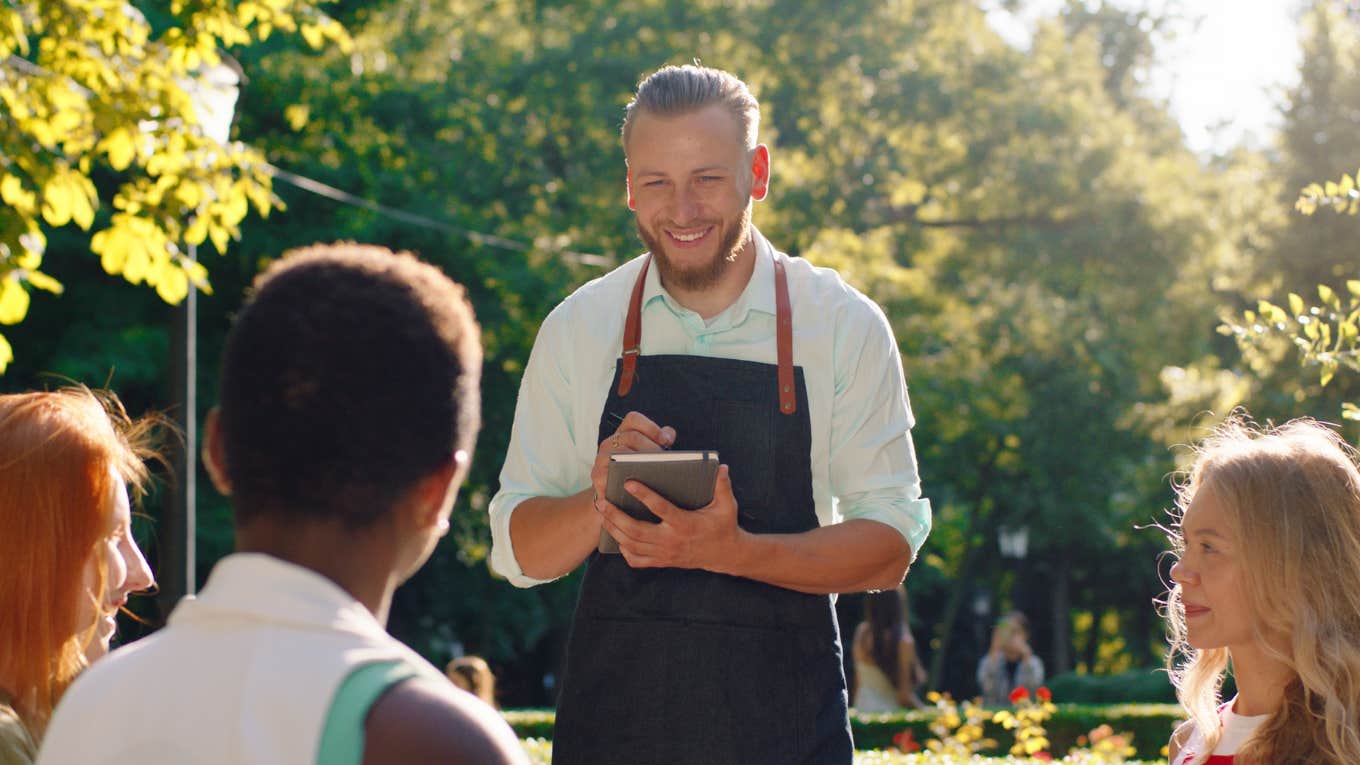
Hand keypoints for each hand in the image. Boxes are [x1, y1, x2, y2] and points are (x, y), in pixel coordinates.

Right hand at [590, 411, 675, 511]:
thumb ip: (660, 440)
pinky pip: (610, 476)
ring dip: (640, 463)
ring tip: (655, 472)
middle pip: (632, 437)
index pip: (634, 419)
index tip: (665, 441)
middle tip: (664, 461)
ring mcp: (601, 459)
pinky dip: (625, 482)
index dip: (651, 427)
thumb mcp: (646, 452)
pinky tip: (639, 487)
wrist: (612, 493)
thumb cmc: (635, 470)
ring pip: (621, 455)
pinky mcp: (597, 477)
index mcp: (622, 433)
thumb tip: (668, 435)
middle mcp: (609, 442)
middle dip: (651, 448)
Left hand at [598, 464, 743, 571]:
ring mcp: (664, 554)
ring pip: (631, 544)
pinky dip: (623, 549)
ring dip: (614, 529)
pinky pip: (636, 560)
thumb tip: (722, 466)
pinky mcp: (662, 561)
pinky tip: (616, 536)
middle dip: (616, 516)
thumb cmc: (723, 526)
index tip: (628, 482)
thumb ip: (723, 486)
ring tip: (602, 514)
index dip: (644, 495)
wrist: (725, 555)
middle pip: (636, 530)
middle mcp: (671, 540)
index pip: (660, 509)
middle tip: (601, 500)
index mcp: (685, 524)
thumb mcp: (727, 506)